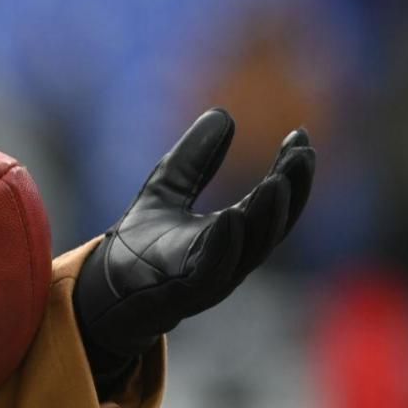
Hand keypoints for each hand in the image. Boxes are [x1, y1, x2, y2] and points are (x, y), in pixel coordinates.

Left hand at [72, 108, 314, 386]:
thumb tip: (223, 113)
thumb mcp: (166, 189)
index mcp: (233, 233)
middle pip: (272, 224)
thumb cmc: (141, 246)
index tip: (299, 135)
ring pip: (250, 249)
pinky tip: (231, 217)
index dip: (291, 172)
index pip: (273, 201)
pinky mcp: (183, 293)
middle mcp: (231, 256)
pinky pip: (211, 271)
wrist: (104, 292)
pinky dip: (224, 246)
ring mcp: (211, 277)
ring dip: (266, 216)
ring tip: (276, 181)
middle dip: (291, 190)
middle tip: (302, 154)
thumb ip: (194, 159)